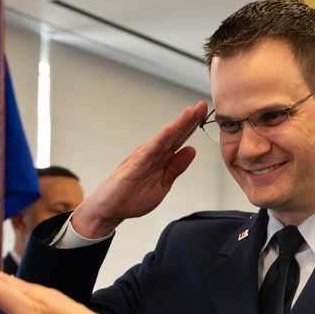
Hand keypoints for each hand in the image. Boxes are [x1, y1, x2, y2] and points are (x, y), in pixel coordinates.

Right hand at [70, 100, 208, 238]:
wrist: (110, 210)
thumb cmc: (132, 198)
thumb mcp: (162, 185)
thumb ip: (176, 168)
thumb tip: (192, 150)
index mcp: (162, 159)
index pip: (180, 140)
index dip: (193, 126)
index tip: (204, 113)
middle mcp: (154, 154)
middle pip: (175, 134)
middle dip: (189, 120)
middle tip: (202, 104)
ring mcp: (144, 157)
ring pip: (165, 138)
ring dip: (178, 124)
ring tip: (190, 111)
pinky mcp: (135, 164)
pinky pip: (150, 150)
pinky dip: (160, 139)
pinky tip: (170, 129)